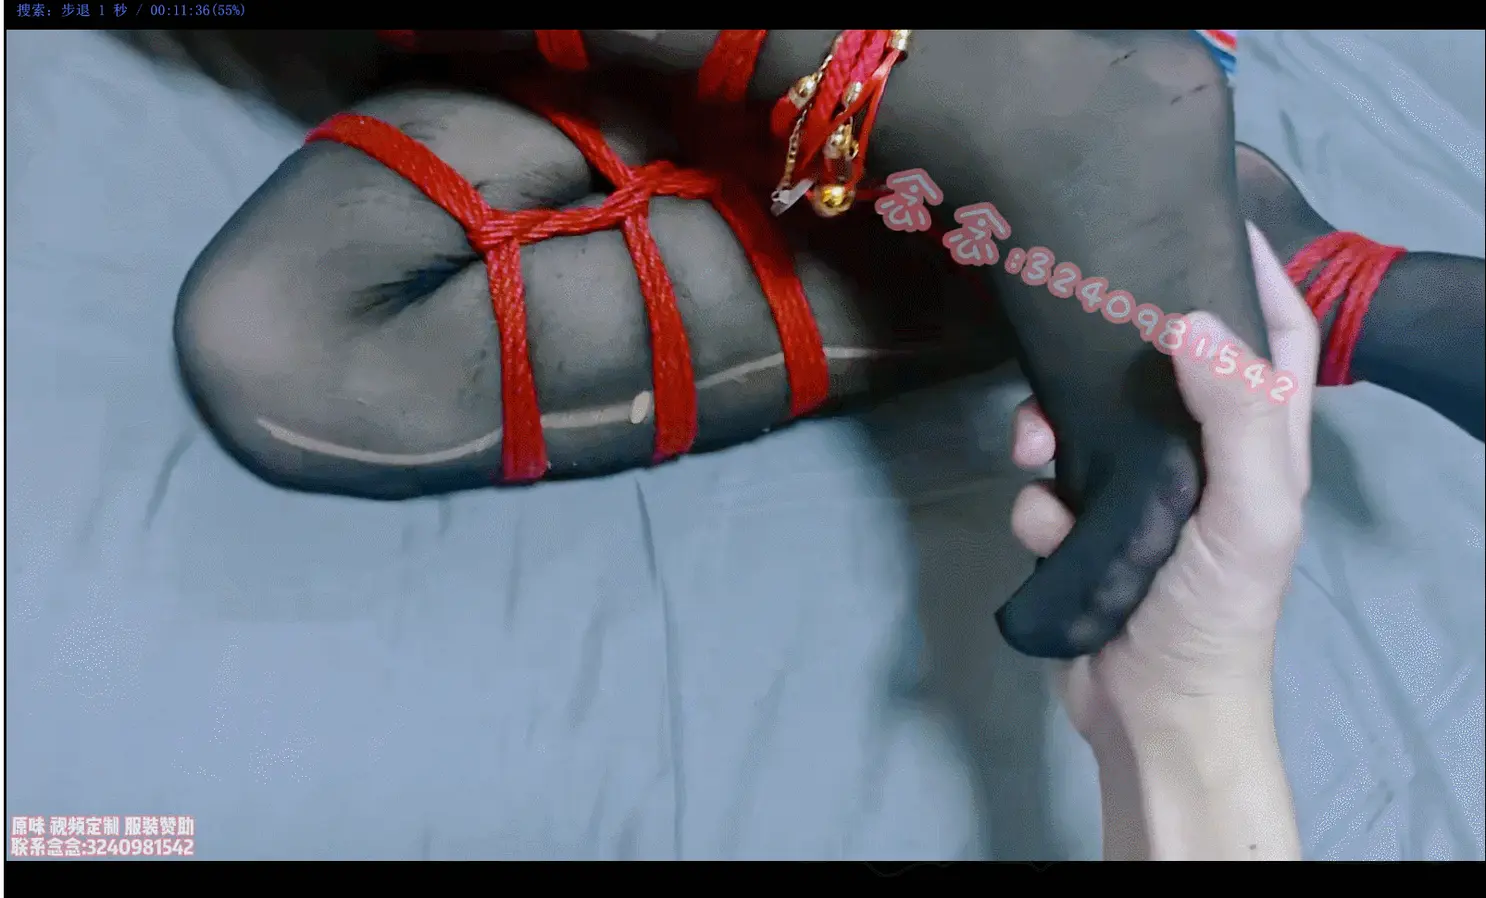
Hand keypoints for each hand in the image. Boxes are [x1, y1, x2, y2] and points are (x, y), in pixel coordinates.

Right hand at [1009, 223, 1320, 740]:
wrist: (1152, 711)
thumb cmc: (1216, 610)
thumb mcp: (1248, 510)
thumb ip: (1233, 412)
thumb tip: (1188, 318)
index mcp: (1261, 445)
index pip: (1277, 339)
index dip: (1258, 275)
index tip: (1211, 218)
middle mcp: (1202, 457)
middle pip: (1162, 366)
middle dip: (1112, 347)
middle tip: (1071, 315)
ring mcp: (1139, 493)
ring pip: (1084, 421)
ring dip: (1048, 430)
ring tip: (1031, 451)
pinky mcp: (1085, 528)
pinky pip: (1048, 486)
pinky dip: (1039, 504)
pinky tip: (1047, 530)